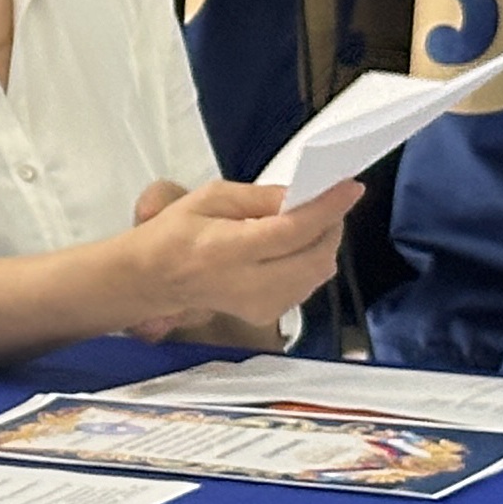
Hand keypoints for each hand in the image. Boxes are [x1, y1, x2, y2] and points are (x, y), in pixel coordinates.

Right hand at [120, 176, 354, 331]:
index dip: (327, 208)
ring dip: (322, 245)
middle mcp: (248, 283)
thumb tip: (302, 196)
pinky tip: (292, 251)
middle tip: (326, 206)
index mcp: (227, 250)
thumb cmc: (174, 234)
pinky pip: (307, 286)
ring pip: (318, 274)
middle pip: (316, 258)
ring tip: (307, 226)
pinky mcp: (267, 315)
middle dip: (331, 228)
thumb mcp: (208, 198)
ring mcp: (260, 305)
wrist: (151, 280)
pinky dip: (310, 263)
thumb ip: (258, 197)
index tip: (350, 188)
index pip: (292, 231)